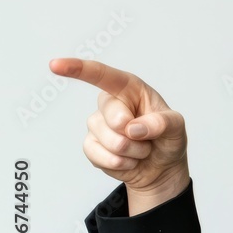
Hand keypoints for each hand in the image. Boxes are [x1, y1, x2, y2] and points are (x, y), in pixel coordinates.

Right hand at [49, 58, 189, 214]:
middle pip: (112, 116)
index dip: (79, 69)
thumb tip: (133, 128)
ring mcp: (98, 124)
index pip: (102, 75)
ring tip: (142, 148)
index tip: (55, 65)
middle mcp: (111, 103)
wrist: (161, 168)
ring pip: (108, 139)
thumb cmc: (168, 139)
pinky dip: (120, 163)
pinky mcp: (91, 145)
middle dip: (134, 133)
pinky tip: (129, 160)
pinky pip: (98, 155)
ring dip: (132, 151)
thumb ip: (162, 123)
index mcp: (130, 88)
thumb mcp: (176, 127)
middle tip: (147, 137)